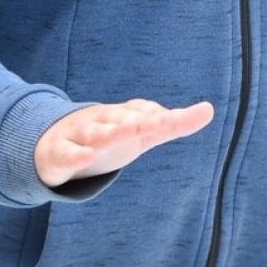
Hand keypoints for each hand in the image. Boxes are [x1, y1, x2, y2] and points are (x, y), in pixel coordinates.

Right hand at [35, 98, 213, 187]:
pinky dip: (76, 154)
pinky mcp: (60, 154)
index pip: (140, 111)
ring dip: (109, 132)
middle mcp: (102, 121)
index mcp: (122, 116)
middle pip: (118, 119)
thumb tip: (210, 109)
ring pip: (94, 133)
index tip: (170, 119)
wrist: (56, 142)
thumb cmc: (108, 136)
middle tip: (149, 122)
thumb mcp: (142, 132)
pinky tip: (86, 157)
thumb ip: (174, 123)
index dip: (154, 115)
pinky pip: (67, 154)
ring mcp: (79, 136)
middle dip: (133, 120)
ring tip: (127, 131)